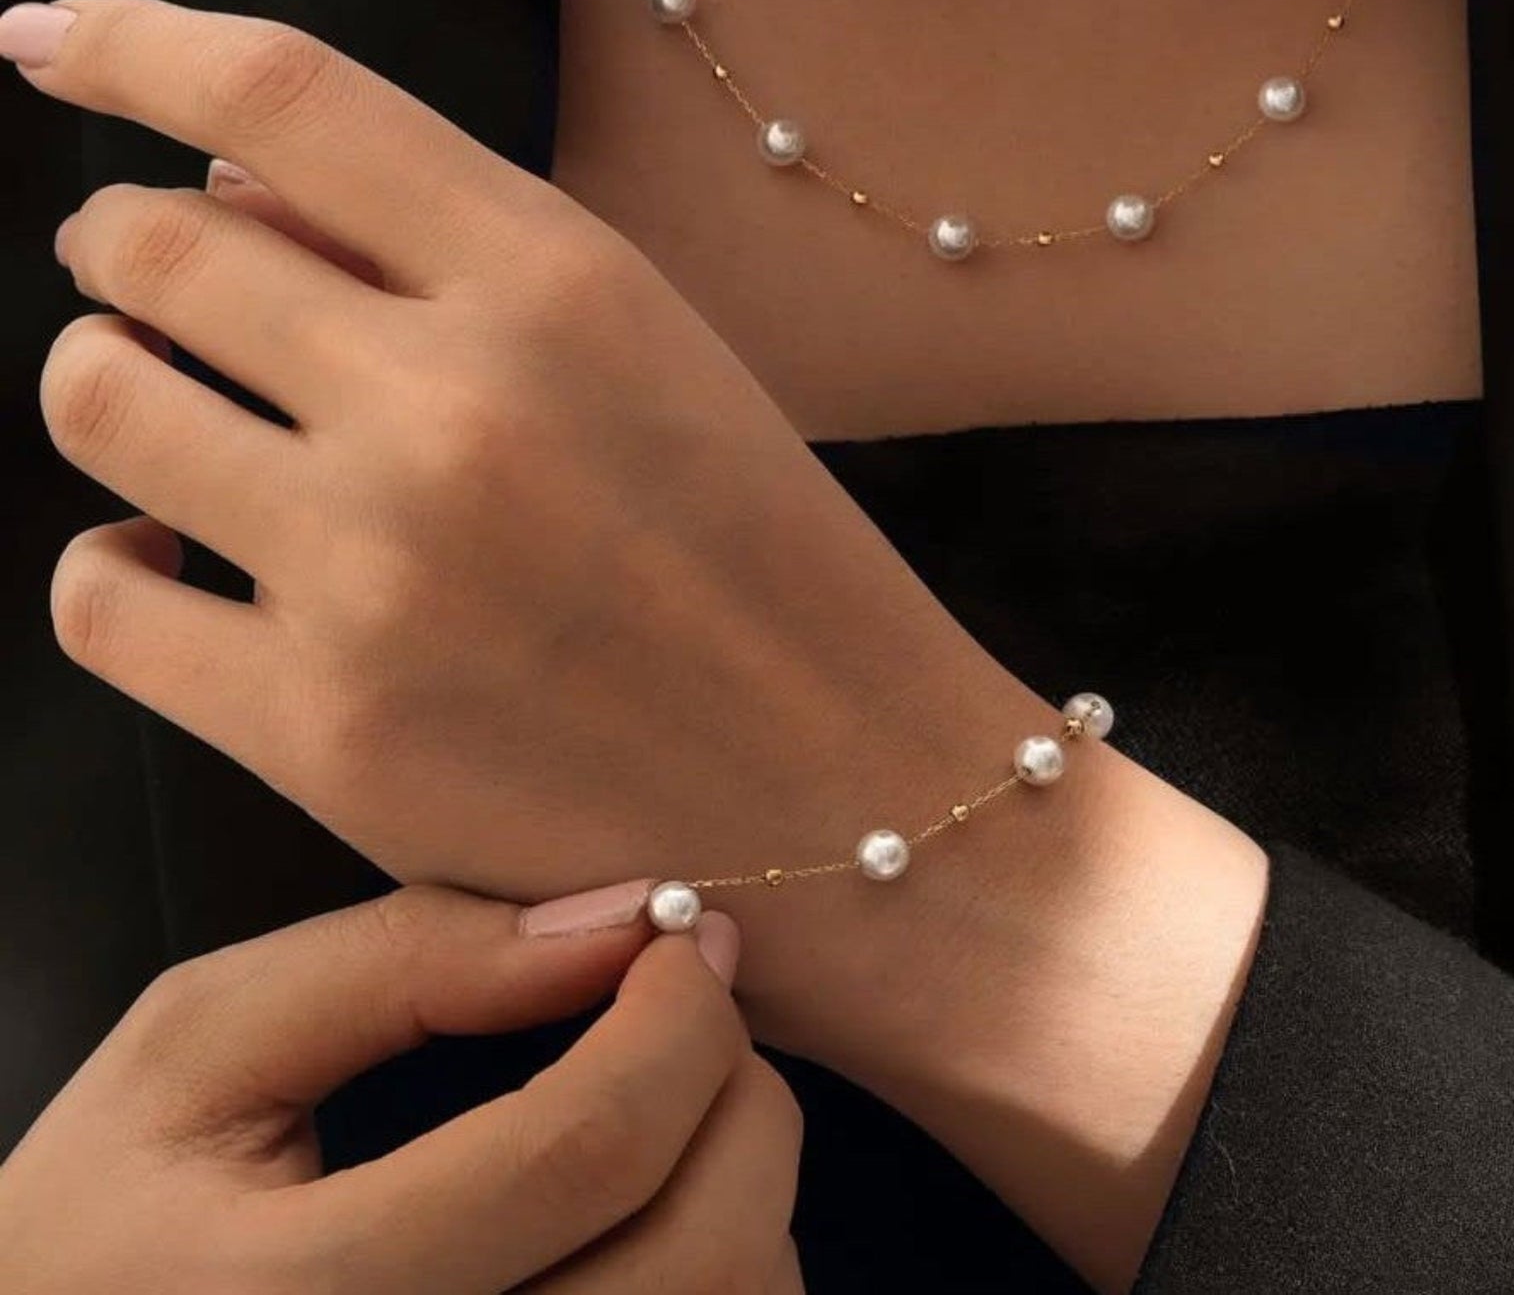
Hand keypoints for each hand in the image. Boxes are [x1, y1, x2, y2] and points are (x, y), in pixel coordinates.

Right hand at [0, 885, 804, 1293]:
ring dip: (746, 1185)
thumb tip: (613, 918)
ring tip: (662, 1105)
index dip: (678, 1016)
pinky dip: (726, 1272)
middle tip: (689, 1010)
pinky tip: (649, 1212)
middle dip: (736, 1090)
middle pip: (702, 1254)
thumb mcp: (196, 1054)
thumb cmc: (104, 1230)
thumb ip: (400, 963)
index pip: (585, 1152)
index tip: (687, 932)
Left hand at [15, 0, 1049, 1031]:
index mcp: (561, 281)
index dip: (132, 41)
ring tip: (179, 417)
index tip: (49, 38)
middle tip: (143, 273)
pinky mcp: (319, 730)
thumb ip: (446, 247)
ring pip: (96, 400)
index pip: (284, 96)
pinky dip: (115, 563)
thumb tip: (211, 185)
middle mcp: (454, 405)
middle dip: (116, 242)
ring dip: (110, 381)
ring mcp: (375, 572)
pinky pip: (96, 598)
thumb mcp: (648, 345)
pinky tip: (177, 560)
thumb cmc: (756, 547)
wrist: (849, 790)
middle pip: (149, 246)